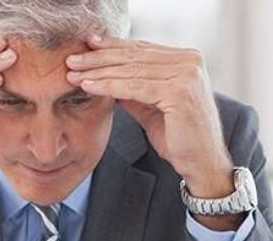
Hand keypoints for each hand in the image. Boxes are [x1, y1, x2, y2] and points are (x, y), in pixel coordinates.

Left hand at [66, 34, 233, 198]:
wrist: (201, 162)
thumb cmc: (178, 136)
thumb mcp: (149, 106)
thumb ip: (131, 88)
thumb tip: (103, 75)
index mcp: (186, 59)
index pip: (141, 49)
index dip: (111, 47)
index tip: (86, 46)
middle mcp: (190, 61)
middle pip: (134, 56)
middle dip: (99, 58)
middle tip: (71, 60)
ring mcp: (187, 74)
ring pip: (131, 70)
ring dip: (98, 72)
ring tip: (73, 74)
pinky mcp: (180, 92)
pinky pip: (134, 87)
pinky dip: (108, 86)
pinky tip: (88, 86)